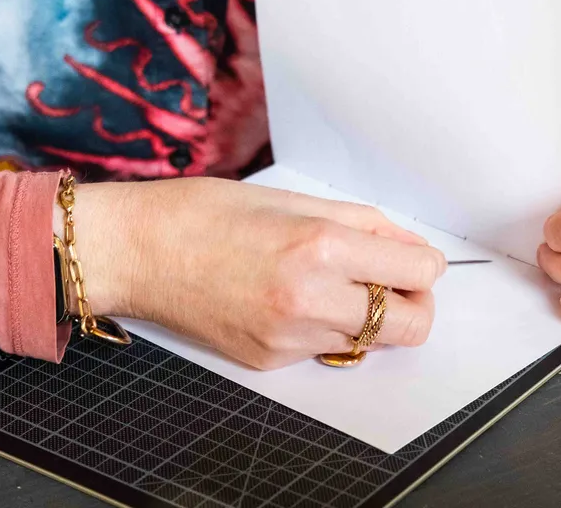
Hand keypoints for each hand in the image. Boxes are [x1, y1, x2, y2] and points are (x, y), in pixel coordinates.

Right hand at [66, 177, 445, 369]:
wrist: (135, 252)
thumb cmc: (204, 215)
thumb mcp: (293, 200)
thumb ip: (364, 226)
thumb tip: (409, 248)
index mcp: (321, 247)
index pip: (419, 271)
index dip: (425, 264)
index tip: (413, 260)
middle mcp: (311, 299)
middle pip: (411, 325)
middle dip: (414, 303)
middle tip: (392, 283)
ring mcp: (291, 337)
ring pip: (371, 341)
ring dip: (368, 315)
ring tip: (330, 284)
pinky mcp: (270, 361)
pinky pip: (325, 348)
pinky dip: (325, 327)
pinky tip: (290, 300)